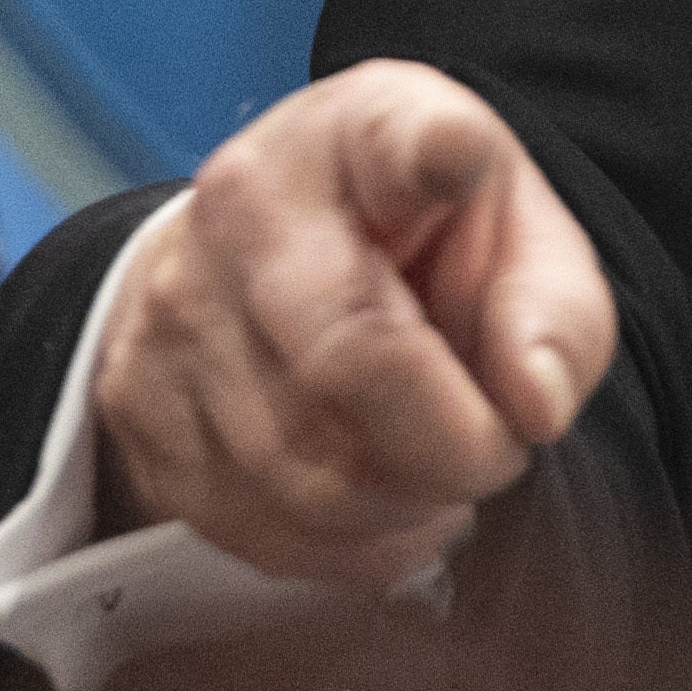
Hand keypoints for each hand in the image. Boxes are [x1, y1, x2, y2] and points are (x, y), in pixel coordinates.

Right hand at [90, 66, 615, 589]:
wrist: (265, 265)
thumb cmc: (411, 246)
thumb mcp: (508, 229)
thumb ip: (551, 304)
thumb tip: (536, 405)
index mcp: (333, 149)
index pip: (392, 153)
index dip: (432, 161)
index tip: (457, 164)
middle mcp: (226, 230)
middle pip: (350, 369)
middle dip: (454, 447)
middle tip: (492, 443)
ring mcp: (166, 331)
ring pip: (307, 479)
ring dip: (405, 503)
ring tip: (430, 462)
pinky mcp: (140, 423)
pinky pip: (268, 532)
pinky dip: (350, 541)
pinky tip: (377, 496)